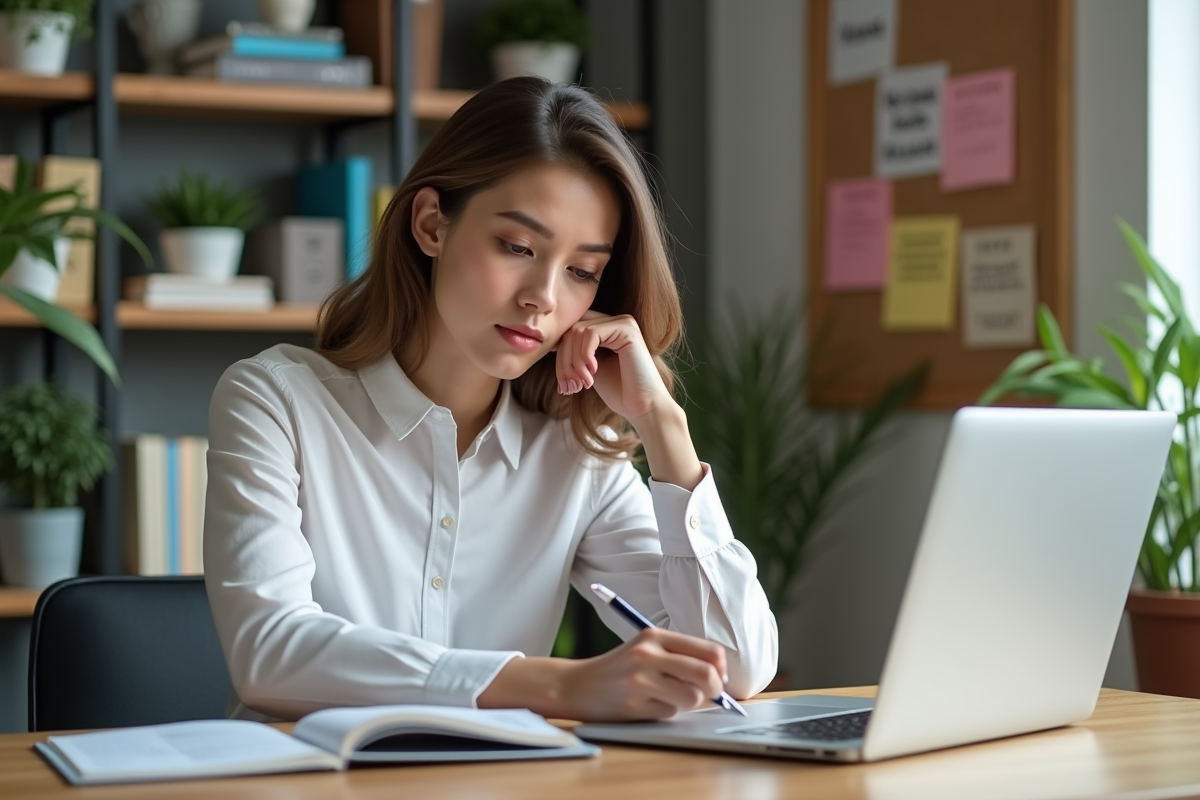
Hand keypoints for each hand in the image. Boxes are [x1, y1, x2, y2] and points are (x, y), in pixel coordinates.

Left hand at [554, 311, 672, 423]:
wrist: (643, 407)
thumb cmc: (619, 392)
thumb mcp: (588, 369)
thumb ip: (575, 353)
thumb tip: (549, 344)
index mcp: (607, 329)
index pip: (571, 330)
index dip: (560, 355)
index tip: (563, 384)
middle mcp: (615, 321)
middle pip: (571, 329)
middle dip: (563, 361)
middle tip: (569, 388)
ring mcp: (622, 322)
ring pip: (578, 331)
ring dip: (573, 362)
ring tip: (581, 385)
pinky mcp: (627, 328)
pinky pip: (590, 333)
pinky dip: (584, 356)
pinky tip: (593, 374)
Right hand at [556, 628, 728, 720]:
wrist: (576, 685)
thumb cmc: (619, 668)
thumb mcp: (645, 649)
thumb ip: (679, 655)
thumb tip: (719, 676)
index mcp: (653, 636)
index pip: (707, 649)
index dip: (720, 667)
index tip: (719, 676)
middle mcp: (646, 655)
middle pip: (704, 673)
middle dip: (715, 688)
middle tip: (711, 693)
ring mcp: (639, 681)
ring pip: (691, 698)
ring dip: (687, 702)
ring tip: (668, 697)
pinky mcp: (633, 705)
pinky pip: (669, 713)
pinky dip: (665, 712)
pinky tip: (647, 705)